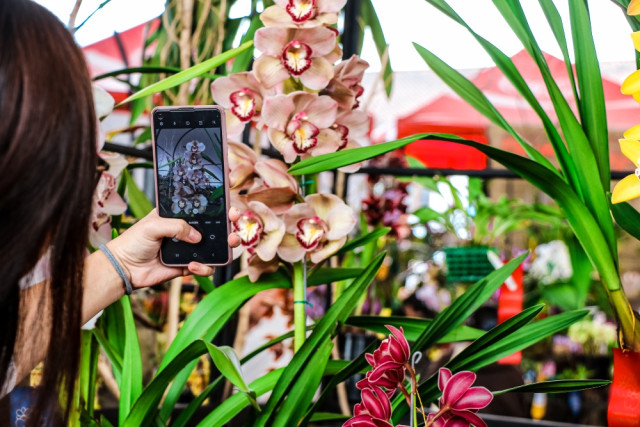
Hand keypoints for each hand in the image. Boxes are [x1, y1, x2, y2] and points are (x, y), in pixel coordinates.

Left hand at [105, 208, 240, 288]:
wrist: (124, 269)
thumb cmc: (133, 242)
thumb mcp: (152, 225)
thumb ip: (176, 226)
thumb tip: (197, 237)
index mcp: (179, 215)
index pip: (202, 205)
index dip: (218, 201)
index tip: (231, 195)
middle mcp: (187, 230)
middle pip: (216, 225)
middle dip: (230, 223)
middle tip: (234, 223)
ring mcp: (190, 248)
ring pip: (217, 247)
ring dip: (227, 246)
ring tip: (228, 244)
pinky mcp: (189, 266)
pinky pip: (206, 267)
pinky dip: (205, 267)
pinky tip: (192, 266)